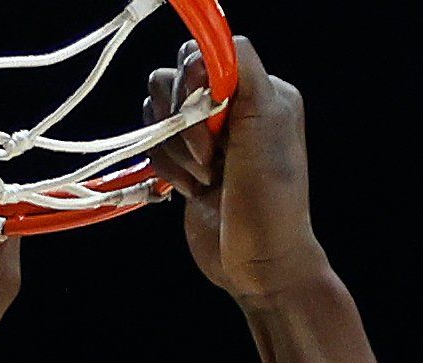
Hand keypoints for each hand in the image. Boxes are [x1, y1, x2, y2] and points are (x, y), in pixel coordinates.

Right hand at [144, 37, 329, 305]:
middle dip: (184, 121)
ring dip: (174, 149)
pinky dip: (166, 168)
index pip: (206, 55)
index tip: (210, 114)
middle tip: (212, 156)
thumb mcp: (266, 121)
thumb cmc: (271, 197)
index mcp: (259, 90)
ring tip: (205, 177)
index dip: (196, 82)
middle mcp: (231, 107)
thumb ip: (241, 70)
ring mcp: (204, 137)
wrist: (258, 263)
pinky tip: (192, 190)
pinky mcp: (182, 164)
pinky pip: (151, 144)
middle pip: (173, 80)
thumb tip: (213, 40)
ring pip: (156, 112)